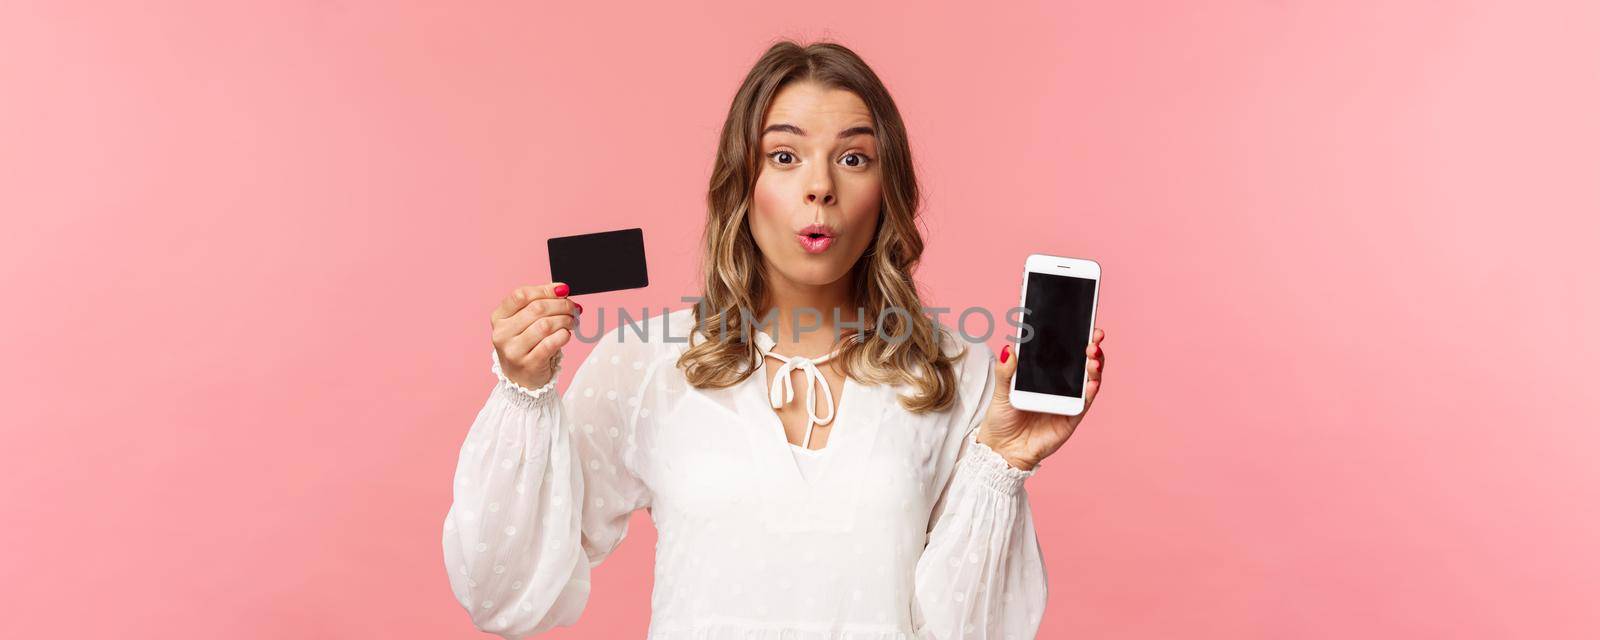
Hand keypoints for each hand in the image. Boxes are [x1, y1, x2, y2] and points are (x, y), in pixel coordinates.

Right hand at [490, 282, 580, 388]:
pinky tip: (566, 335)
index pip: (521, 295)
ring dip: (565, 320)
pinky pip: (550, 343)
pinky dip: (563, 335)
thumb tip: (562, 290)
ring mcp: (513, 350)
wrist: (520, 381)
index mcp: (499, 318)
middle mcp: (502, 333)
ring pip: (545, 325)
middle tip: (573, 308)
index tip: (563, 290)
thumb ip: (538, 305)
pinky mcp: (528, 364)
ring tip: (571, 321)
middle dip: (561, 305)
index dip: (545, 289)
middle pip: (537, 308)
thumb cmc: (526, 347)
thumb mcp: (524, 324)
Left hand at [977, 328, 1105, 470]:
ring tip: (1093, 357)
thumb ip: (1006, 370)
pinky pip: (1084, 403)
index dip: (1076, 337)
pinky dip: (1090, 392)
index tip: (1083, 323)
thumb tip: (1010, 347)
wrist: (1002, 449)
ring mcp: (1068, 400)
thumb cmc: (1002, 418)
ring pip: (1089, 379)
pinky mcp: (1071, 418)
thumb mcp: (1001, 391)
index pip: (1065, 351)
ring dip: (1095, 366)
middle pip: (1082, 362)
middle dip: (1092, 347)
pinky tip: (1091, 383)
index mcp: (1045, 374)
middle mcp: (1060, 385)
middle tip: (1094, 337)